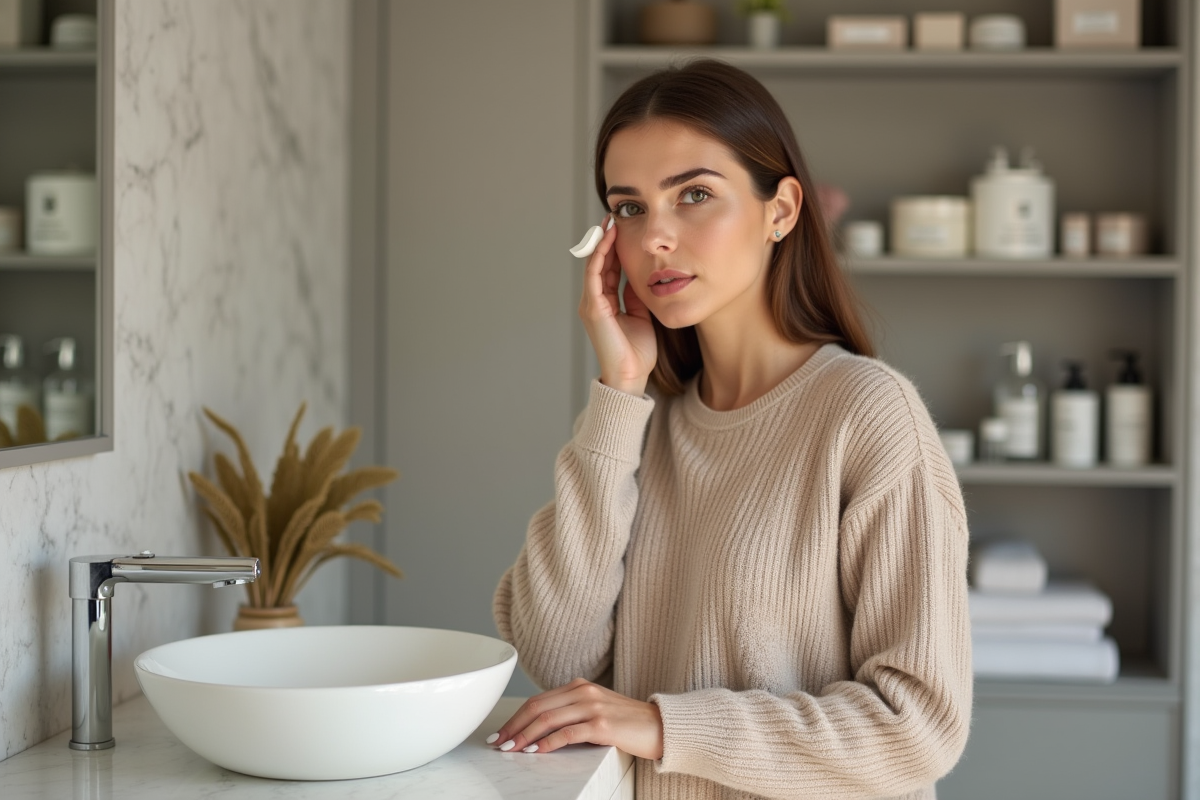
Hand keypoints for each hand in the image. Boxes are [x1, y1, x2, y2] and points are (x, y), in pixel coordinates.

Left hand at [488, 678, 663, 758]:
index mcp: (580, 686)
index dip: (516, 716)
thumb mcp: (597, 710)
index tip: (501, 731)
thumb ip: (573, 713)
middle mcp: (583, 692)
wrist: (662, 727)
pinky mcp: (602, 725)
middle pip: (538, 706)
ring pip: (548, 719)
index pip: (539, 699)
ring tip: (511, 749)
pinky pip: (567, 734)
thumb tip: (541, 730)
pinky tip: (535, 752)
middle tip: (498, 742)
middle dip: (514, 725)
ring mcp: (593, 707)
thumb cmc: (629, 723)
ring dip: (525, 735)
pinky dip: (547, 743)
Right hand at [578, 216, 657, 395]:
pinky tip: (608, 241)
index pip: (608, 268)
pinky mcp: (594, 309)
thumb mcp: (641, 315)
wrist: (631, 376)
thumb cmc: (637, 352)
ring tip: (609, 222)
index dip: (614, 248)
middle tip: (613, 217)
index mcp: (605, 303)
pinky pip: (595, 276)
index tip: (621, 228)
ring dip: (601, 243)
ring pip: (594, 265)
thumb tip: (640, 276)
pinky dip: (600, 257)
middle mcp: (594, 301)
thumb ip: (636, 296)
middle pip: (598, 263)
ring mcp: (591, 304)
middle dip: (605, 240)